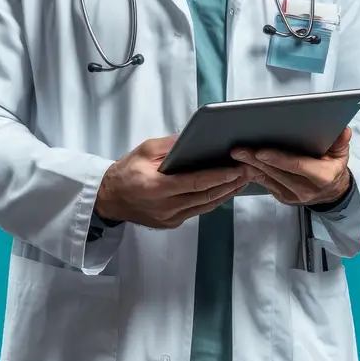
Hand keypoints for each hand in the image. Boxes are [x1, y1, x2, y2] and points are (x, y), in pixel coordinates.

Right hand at [95, 136, 254, 228]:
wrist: (110, 199)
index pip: (196, 183)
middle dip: (230, 184)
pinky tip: (225, 190)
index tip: (237, 169)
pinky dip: (213, 199)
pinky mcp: (172, 223)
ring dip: (226, 193)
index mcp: (157, 188)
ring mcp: (170, 218)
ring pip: (206, 206)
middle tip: (249, 171)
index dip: (219, 176)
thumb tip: (196, 137)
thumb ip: (171, 146)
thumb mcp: (145, 150)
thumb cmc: (126, 171)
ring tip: (243, 180)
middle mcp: (165, 207)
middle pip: (206, 196)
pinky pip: (198, 210)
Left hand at [231, 127, 351, 207]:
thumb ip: (340, 141)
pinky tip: (244, 163)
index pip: (297, 166)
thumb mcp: (341, 153)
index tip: (261, 151)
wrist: (332, 192)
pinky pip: (266, 184)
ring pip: (268, 179)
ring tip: (238, 154)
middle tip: (239, 149)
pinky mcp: (283, 198)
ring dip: (251, 166)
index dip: (278, 159)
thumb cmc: (333, 168)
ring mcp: (293, 196)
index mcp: (321, 177)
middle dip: (256, 160)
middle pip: (277, 172)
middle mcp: (306, 190)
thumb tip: (342, 130)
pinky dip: (254, 173)